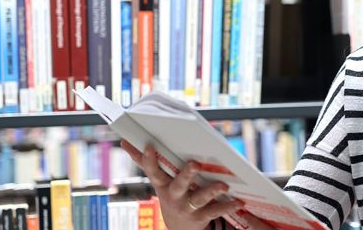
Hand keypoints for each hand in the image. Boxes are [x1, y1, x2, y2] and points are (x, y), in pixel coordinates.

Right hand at [122, 140, 257, 229]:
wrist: (179, 228)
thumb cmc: (170, 194)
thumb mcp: (158, 180)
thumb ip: (143, 161)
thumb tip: (123, 142)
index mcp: (163, 184)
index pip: (153, 171)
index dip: (150, 160)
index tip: (149, 146)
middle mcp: (174, 196)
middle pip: (179, 184)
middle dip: (187, 174)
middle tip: (195, 164)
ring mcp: (187, 207)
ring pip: (199, 199)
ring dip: (212, 191)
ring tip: (224, 185)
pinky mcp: (201, 217)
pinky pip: (215, 211)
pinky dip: (228, 206)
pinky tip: (239, 201)